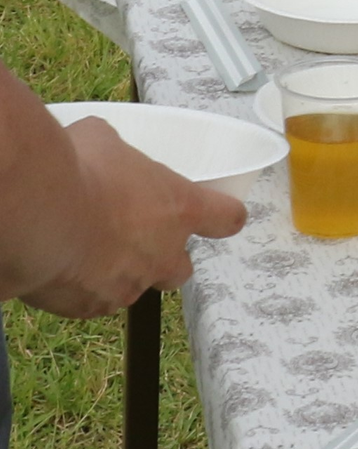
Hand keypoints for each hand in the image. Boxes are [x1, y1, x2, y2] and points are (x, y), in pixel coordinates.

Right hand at [19, 119, 247, 315]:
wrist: (38, 220)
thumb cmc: (79, 172)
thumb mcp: (104, 140)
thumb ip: (118, 152)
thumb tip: (101, 148)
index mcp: (181, 209)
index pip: (228, 218)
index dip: (224, 217)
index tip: (218, 215)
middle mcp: (164, 253)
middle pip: (182, 269)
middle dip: (165, 257)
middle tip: (137, 239)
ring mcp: (130, 285)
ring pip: (136, 286)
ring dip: (122, 273)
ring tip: (91, 252)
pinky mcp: (93, 308)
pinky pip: (96, 302)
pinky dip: (85, 289)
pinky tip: (66, 268)